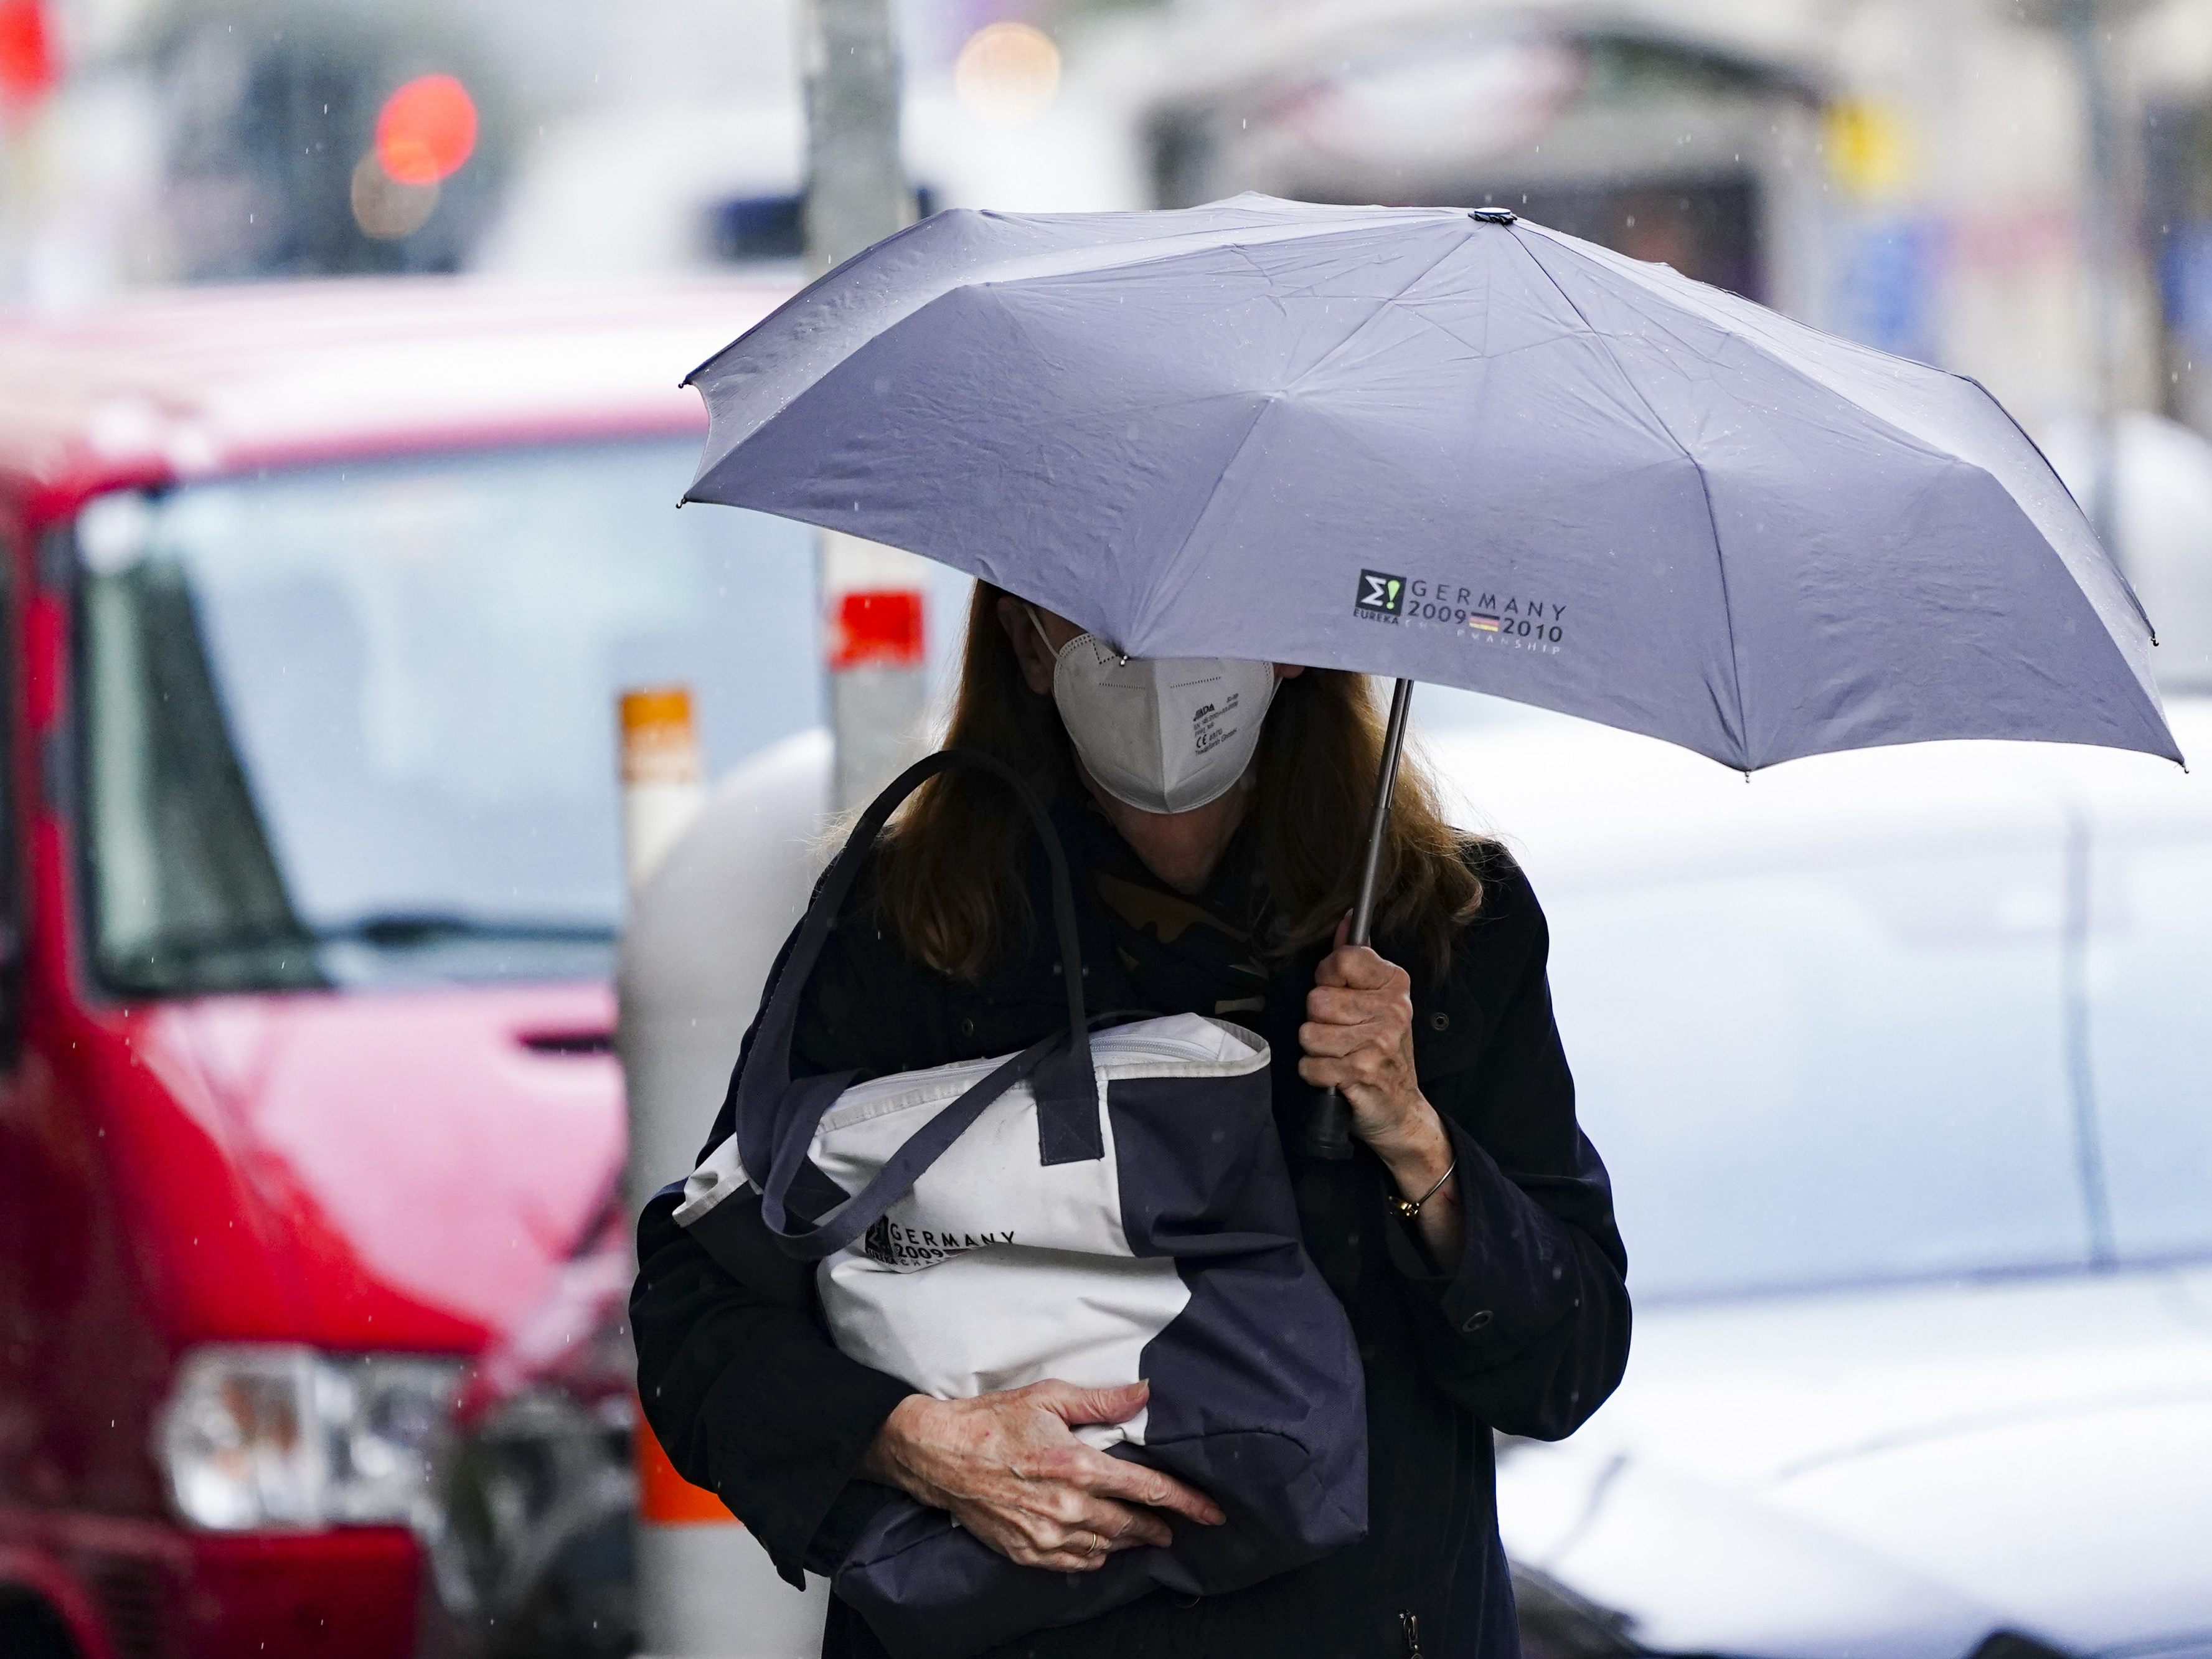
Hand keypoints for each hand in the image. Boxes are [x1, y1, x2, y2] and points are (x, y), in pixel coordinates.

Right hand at [861, 1380, 1223, 1572]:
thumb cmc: (992, 1421)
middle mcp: (1067, 1508)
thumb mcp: (1049, 1399)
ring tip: (1143, 1534)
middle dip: (1160, 1527)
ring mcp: (1046, 1535)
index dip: (1186, 1502)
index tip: (1212, 1512)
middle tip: (1177, 1526)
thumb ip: (1102, 1401)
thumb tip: (1145, 1394)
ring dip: (1129, 1541)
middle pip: (1132, 1525)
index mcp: (1078, 1466)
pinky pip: (1074, 1564)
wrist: (938, 1454)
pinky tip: (1100, 1547)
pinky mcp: (1026, 1552)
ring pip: (1105, 1548)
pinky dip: (1094, 1557)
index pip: (1148, 1490)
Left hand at [1299, 919, 1460, 1257]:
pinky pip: (1309, 1064)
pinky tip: (1335, 1076)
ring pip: (1308, 1032)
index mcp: (1395, 985)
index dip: (1327, 978)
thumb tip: (1345, 920)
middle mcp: (1393, 1010)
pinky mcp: (1363, 1073)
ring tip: (1338, 1057)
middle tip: (1341, 1036)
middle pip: (1317, 999)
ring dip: (1315, 1050)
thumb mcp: (1377, 1002)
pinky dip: (1315, 1075)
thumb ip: (1356, 960)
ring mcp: (1380, 1042)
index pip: (1340, 959)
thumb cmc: (1382, 1054)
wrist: (1402, 1111)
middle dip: (1318, 1021)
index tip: (1340, 995)